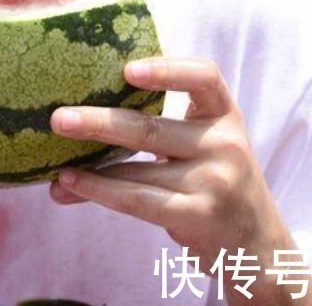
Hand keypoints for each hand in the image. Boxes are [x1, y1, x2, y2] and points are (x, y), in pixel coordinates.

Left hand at [48, 58, 296, 301]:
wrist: (257, 243)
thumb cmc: (216, 180)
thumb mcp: (207, 143)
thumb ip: (165, 125)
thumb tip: (82, 116)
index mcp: (224, 114)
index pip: (204, 77)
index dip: (167, 69)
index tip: (127, 69)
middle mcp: (224, 143)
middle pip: (151, 128)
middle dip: (99, 123)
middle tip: (58, 119)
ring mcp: (214, 182)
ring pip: (137, 170)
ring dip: (88, 170)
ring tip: (54, 169)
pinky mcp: (198, 215)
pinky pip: (137, 200)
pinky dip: (98, 191)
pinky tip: (70, 186)